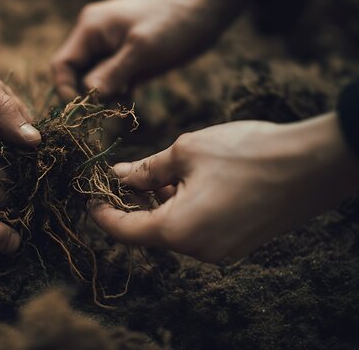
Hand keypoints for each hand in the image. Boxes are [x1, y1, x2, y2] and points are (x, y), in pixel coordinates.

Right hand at [52, 0, 252, 100]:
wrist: (208, 7)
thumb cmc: (175, 22)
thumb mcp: (143, 50)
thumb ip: (112, 73)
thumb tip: (89, 96)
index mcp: (91, 29)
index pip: (62, 65)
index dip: (66, 91)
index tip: (83, 113)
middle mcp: (96, 38)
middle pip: (75, 75)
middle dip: (86, 96)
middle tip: (105, 113)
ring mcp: (111, 47)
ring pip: (93, 80)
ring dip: (103, 97)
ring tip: (120, 106)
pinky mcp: (127, 57)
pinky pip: (111, 80)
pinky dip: (116, 93)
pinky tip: (130, 100)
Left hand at [90, 113, 358, 261]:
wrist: (312, 164)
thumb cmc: (246, 153)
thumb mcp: (185, 151)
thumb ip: (146, 169)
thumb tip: (118, 175)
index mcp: (177, 230)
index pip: (123, 231)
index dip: (102, 212)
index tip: (90, 195)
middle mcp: (197, 250)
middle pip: (149, 230)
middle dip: (133, 203)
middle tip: (126, 174)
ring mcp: (220, 251)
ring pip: (174, 229)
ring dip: (160, 204)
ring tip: (161, 173)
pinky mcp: (238, 244)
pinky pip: (198, 231)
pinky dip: (183, 210)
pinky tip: (187, 184)